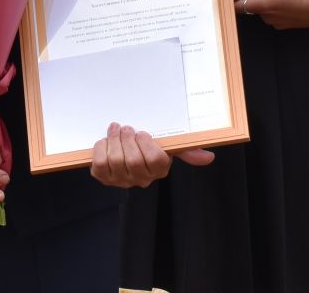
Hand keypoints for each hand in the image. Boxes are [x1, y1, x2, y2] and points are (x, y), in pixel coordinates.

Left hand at [89, 123, 215, 187]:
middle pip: (132, 160)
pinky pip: (99, 165)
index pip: (155, 160)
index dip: (146, 144)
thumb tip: (209, 157)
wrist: (125, 151)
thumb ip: (188, 150)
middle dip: (127, 139)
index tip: (143, 133)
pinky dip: (100, 149)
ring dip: (113, 141)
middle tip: (127, 128)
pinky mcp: (104, 178)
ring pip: (115, 161)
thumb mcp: (169, 145)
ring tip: (115, 130)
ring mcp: (121, 180)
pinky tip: (105, 141)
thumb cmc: (148, 146)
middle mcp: (141, 179)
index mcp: (159, 170)